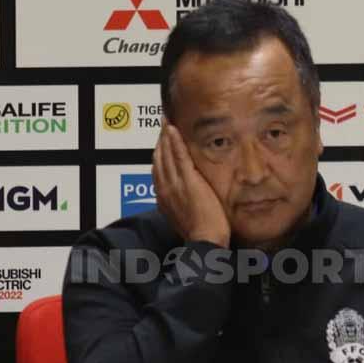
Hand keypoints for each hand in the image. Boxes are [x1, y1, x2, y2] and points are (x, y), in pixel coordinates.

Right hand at [153, 121, 229, 246]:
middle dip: (160, 140)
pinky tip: (173, 129)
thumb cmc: (199, 234)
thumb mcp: (184, 217)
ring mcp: (174, 184)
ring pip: (165, 154)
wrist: (205, 241)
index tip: (162, 141)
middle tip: (163, 123)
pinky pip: (178, 156)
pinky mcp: (188, 180)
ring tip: (167, 121)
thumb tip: (183, 196)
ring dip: (165, 136)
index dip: (159, 153)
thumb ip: (179, 203)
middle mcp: (164, 188)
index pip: (158, 169)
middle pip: (158, 158)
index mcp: (163, 198)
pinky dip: (174, 141)